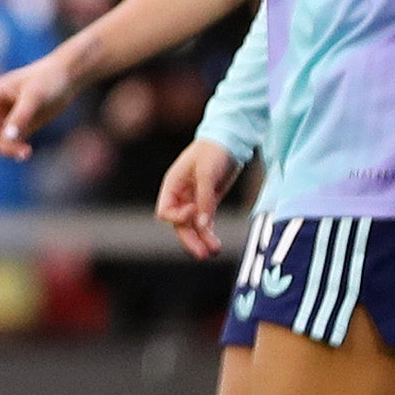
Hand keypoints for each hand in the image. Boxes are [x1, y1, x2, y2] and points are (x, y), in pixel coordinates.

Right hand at [0, 52, 74, 165]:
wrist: (68, 79)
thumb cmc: (48, 79)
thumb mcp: (34, 96)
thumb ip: (20, 116)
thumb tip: (7, 137)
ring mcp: (7, 119)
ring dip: (7, 150)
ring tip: (26, 153)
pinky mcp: (20, 128)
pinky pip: (11, 144)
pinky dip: (16, 151)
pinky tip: (27, 153)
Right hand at [157, 138, 236, 257]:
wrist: (229, 140)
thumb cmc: (213, 151)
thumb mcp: (207, 173)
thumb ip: (204, 199)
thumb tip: (202, 226)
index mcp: (172, 186)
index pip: (165, 211)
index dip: (178, 217)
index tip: (194, 209)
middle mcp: (180, 196)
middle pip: (179, 224)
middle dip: (190, 239)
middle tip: (202, 254)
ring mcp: (194, 200)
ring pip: (193, 227)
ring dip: (202, 240)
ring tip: (214, 252)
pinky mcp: (208, 202)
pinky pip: (204, 222)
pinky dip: (209, 233)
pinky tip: (215, 244)